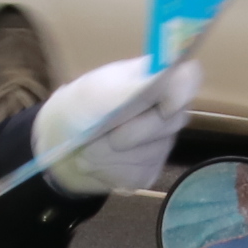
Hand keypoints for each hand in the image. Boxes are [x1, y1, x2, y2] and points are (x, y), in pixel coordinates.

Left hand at [34, 54, 203, 196]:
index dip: (183, 91)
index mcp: (154, 79)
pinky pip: (138, 173)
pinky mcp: (150, 170)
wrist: (58, 146)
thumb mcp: (94, 93)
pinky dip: (110, 170)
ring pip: (151, 152)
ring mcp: (161, 142)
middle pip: (171, 121)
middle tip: (98, 132)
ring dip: (110, 154)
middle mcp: (167, 109)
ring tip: (90, 148)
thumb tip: (166, 74)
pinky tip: (98, 161)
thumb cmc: (77, 108)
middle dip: (130, 132)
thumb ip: (131, 88)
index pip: (189, 77)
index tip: (165, 106)